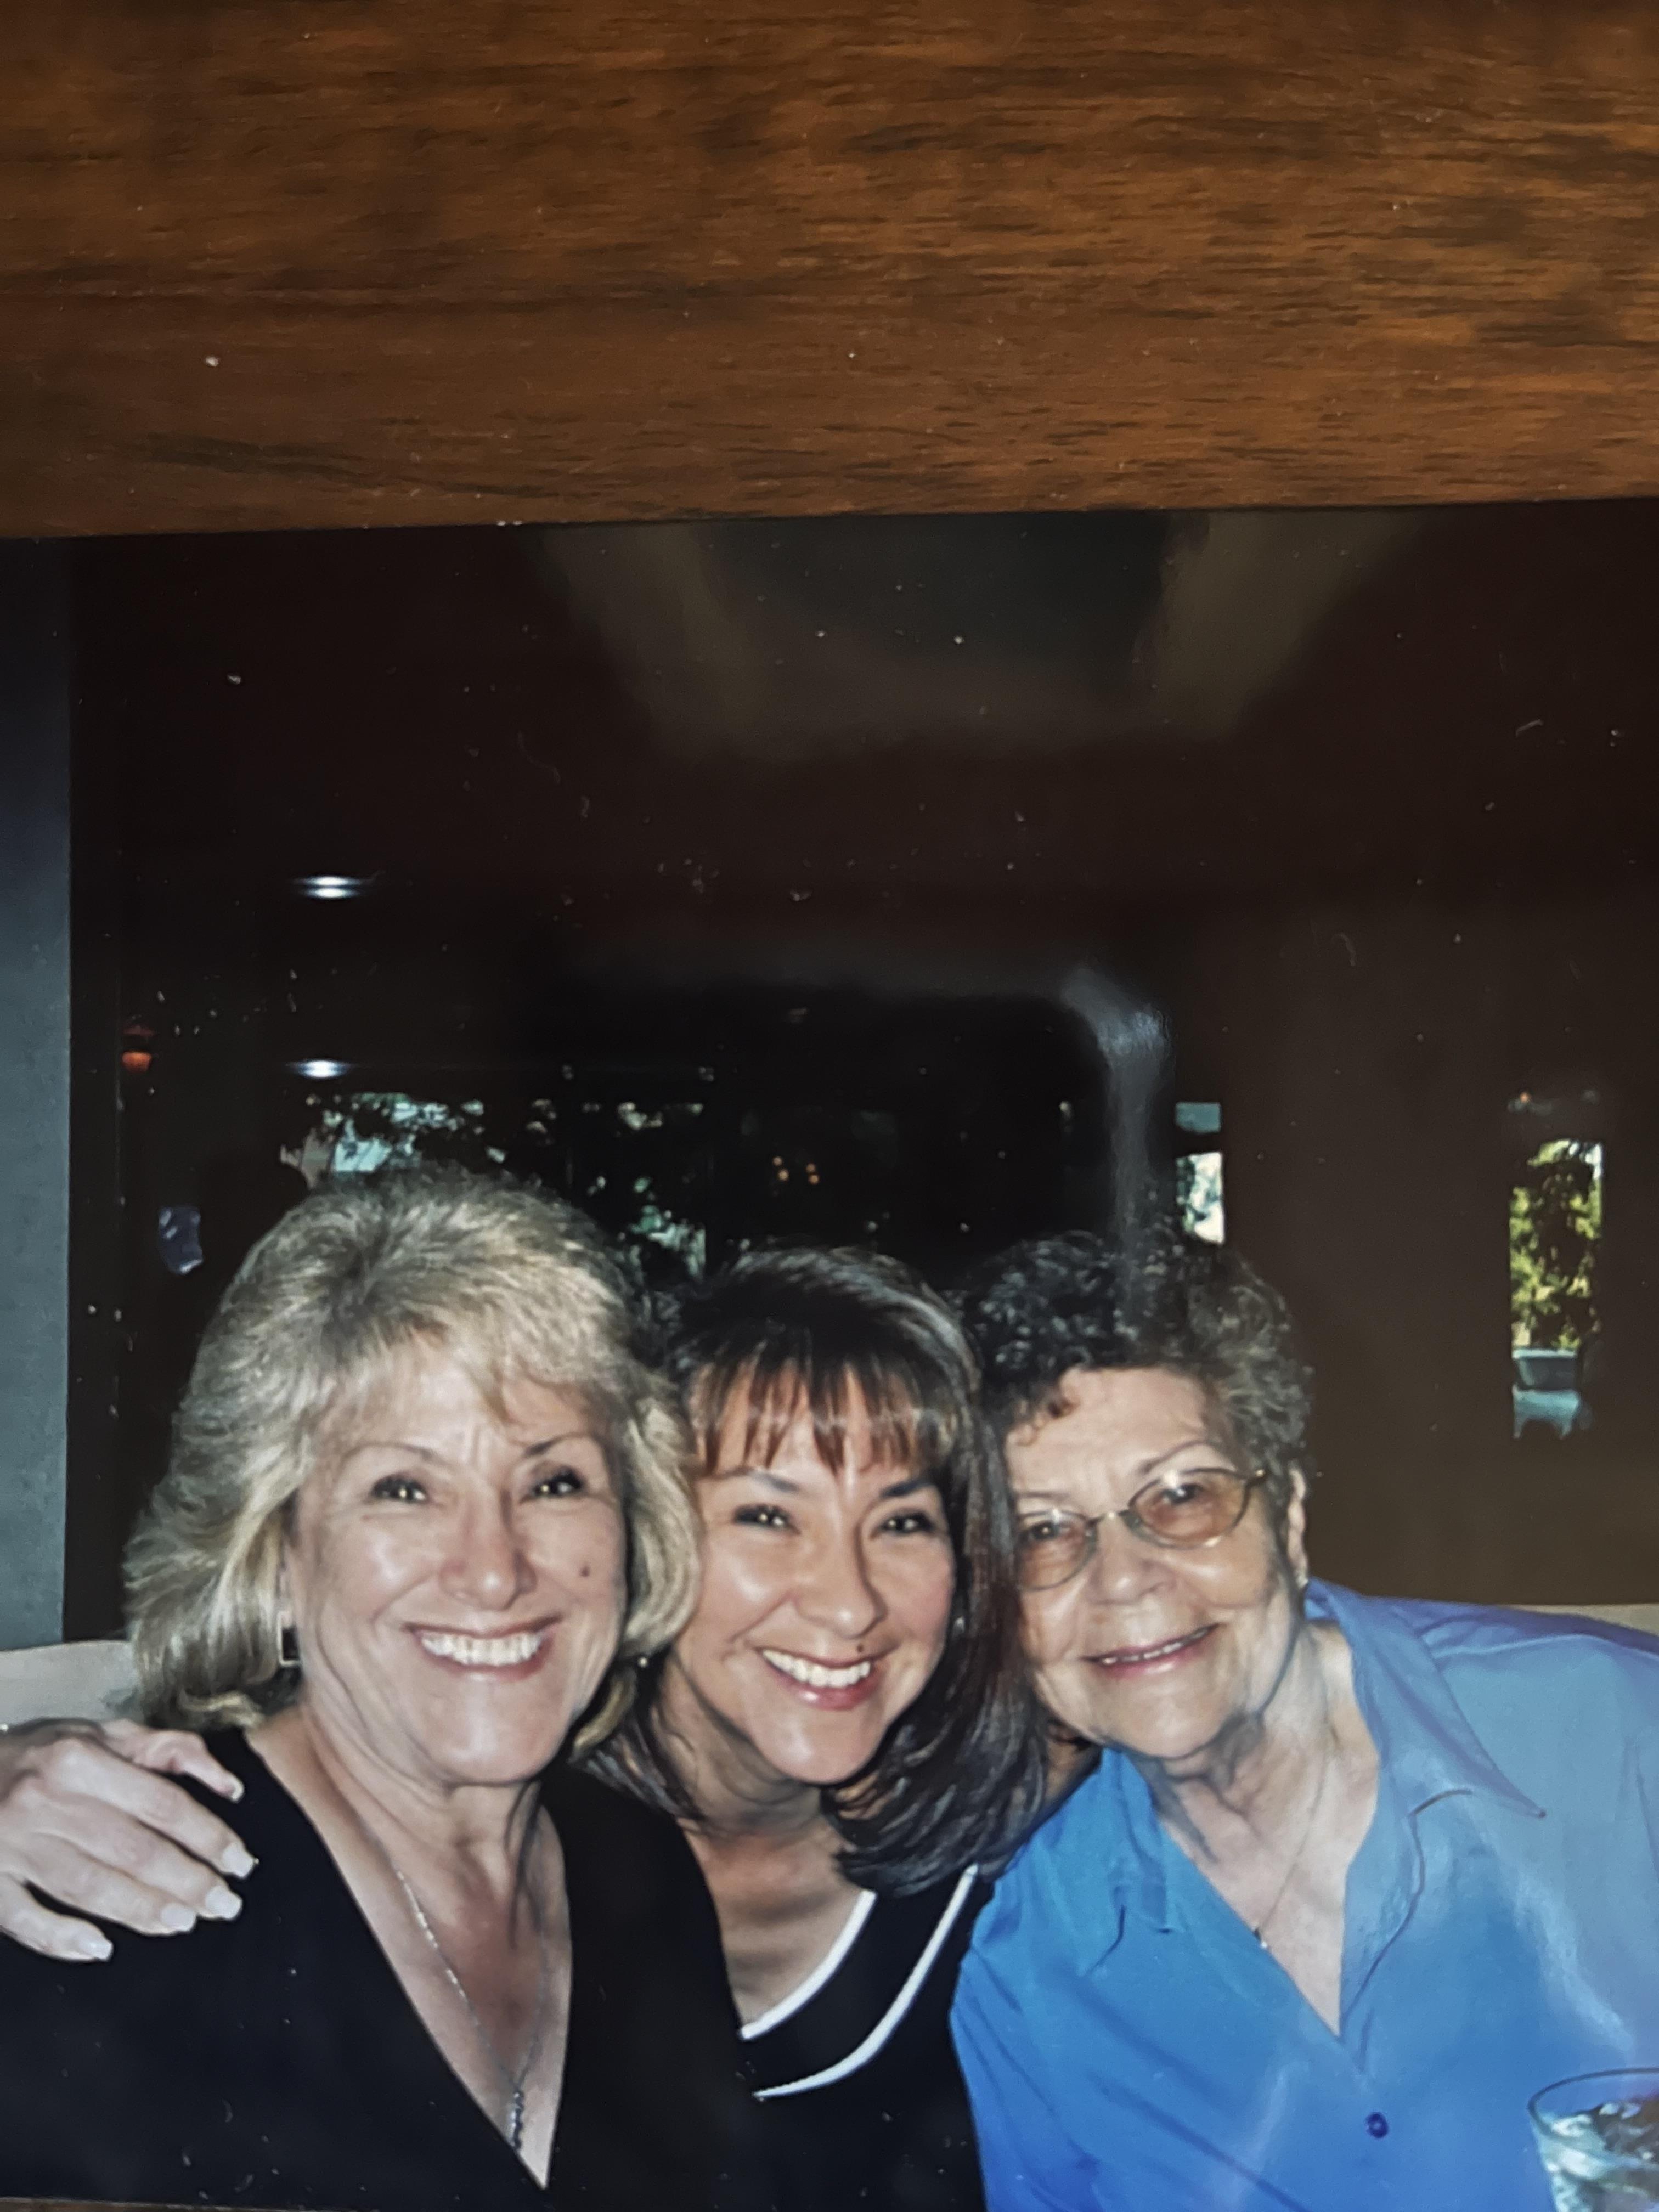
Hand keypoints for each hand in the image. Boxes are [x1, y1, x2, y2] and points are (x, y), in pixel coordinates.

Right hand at [0, 1719, 254, 1960]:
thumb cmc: (40, 1754)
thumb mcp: (100, 1733)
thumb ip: (168, 1750)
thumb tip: (228, 1785)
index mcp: (80, 1760)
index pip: (161, 1804)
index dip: (208, 1835)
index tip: (240, 1861)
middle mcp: (48, 1801)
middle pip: (132, 1850)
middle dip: (187, 1881)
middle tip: (225, 1904)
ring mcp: (14, 1845)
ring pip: (89, 1887)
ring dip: (142, 1910)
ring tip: (184, 1922)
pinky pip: (26, 1919)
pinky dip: (63, 1938)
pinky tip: (100, 1948)